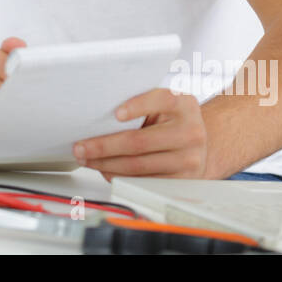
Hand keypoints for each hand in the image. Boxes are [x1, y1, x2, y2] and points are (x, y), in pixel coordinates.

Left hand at [72, 88, 206, 179]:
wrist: (200, 143)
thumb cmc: (172, 119)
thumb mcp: (163, 105)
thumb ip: (140, 104)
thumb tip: (99, 114)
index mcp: (184, 104)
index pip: (161, 100)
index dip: (137, 106)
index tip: (116, 114)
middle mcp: (190, 131)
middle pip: (139, 141)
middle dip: (104, 146)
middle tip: (81, 147)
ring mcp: (189, 159)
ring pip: (138, 166)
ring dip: (106, 164)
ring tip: (87, 160)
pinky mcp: (181, 180)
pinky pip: (143, 181)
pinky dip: (120, 177)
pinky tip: (105, 170)